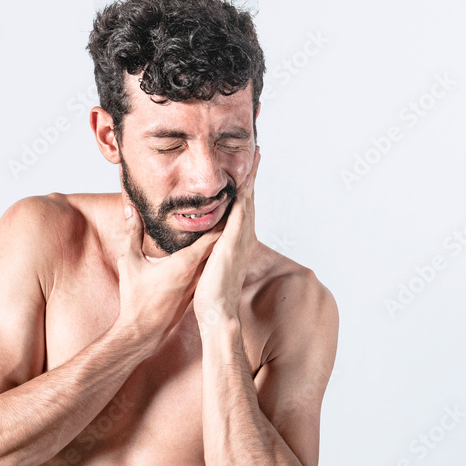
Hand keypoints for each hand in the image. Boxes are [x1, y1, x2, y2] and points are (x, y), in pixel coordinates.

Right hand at [114, 199, 221, 354]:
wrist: (143, 332)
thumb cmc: (135, 299)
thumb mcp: (130, 261)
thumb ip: (132, 232)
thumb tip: (129, 207)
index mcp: (186, 263)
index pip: (212, 235)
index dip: (223, 216)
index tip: (232, 199)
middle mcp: (198, 272)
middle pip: (218, 243)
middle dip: (226, 222)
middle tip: (234, 201)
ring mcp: (199, 282)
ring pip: (216, 255)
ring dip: (221, 238)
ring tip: (228, 217)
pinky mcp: (196, 289)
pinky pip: (209, 266)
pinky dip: (214, 253)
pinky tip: (213, 244)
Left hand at [194, 147, 260, 326]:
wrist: (217, 312)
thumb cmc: (211, 295)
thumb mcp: (211, 266)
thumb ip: (212, 252)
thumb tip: (207, 245)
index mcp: (236, 241)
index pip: (242, 209)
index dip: (245, 188)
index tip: (246, 170)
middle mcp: (243, 237)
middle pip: (250, 199)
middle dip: (253, 176)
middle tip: (258, 153)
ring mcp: (240, 240)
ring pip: (248, 202)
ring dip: (251, 178)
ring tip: (255, 157)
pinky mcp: (233, 244)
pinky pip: (240, 213)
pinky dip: (244, 196)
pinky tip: (244, 180)